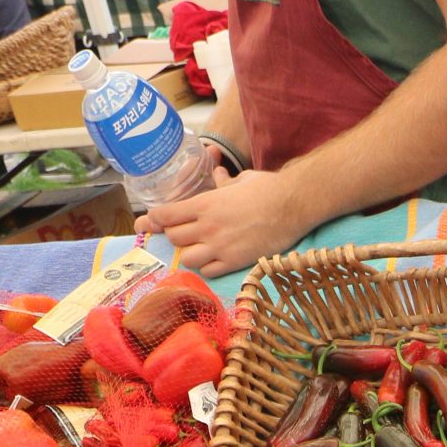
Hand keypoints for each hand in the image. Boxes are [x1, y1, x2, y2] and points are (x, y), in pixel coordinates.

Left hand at [136, 168, 313, 277]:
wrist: (294, 206)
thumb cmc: (269, 189)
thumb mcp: (242, 180)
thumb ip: (223, 181)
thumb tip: (218, 174)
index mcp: (206, 203)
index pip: (166, 215)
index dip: (155, 219)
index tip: (153, 221)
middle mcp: (208, 226)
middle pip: (174, 237)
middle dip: (175, 235)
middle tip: (184, 233)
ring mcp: (221, 246)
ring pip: (187, 258)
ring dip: (190, 253)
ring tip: (200, 248)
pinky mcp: (235, 261)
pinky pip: (208, 271)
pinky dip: (207, 267)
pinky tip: (215, 259)